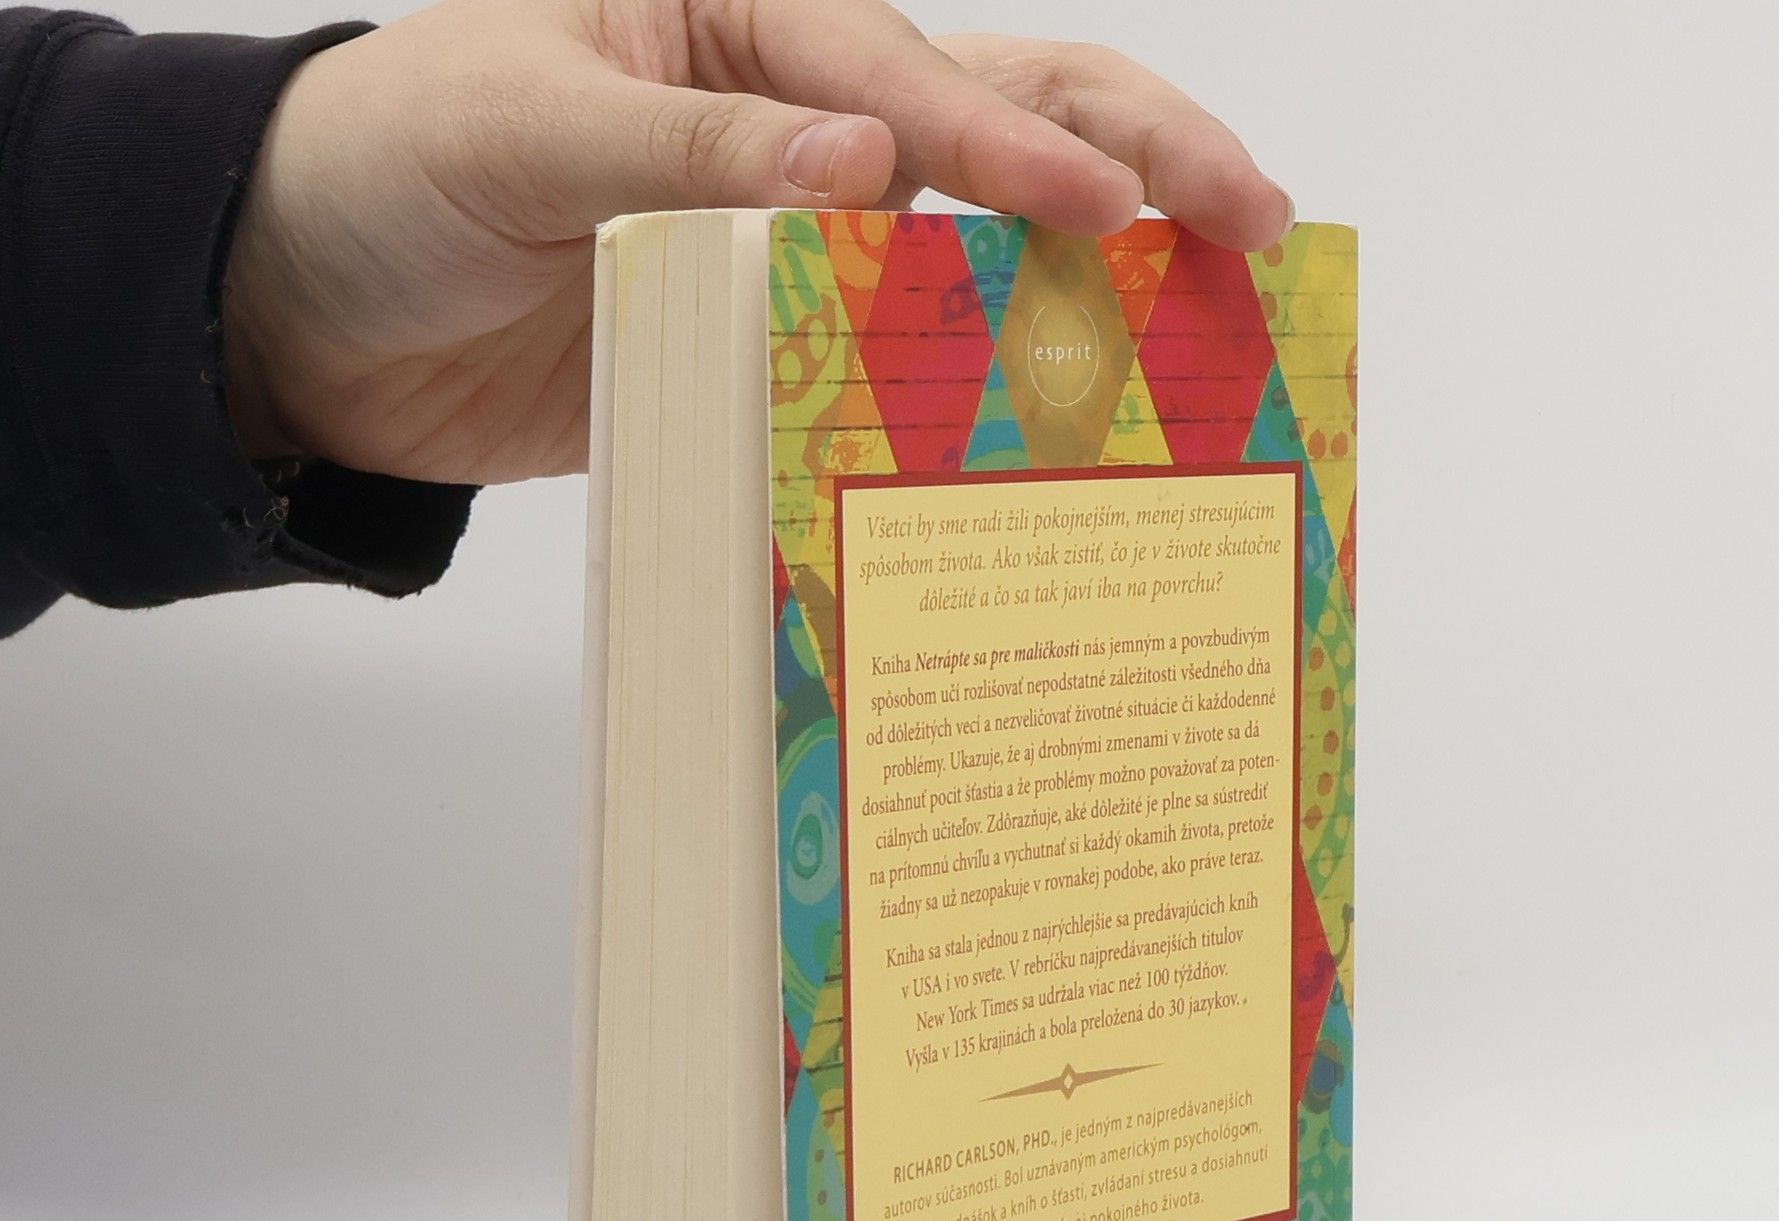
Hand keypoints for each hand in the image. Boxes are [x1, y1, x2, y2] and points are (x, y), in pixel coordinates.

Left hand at [224, 0, 1292, 485]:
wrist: (317, 312)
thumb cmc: (393, 166)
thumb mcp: (522, 130)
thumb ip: (691, 153)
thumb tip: (866, 164)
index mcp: (734, 10)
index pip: (899, 69)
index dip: (1005, 144)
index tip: (1110, 208)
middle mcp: (790, 107)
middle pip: (995, 107)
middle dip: (1130, 152)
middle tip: (1250, 214)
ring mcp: (795, 229)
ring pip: (976, 233)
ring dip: (1095, 266)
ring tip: (1214, 305)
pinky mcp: (777, 335)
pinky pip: (899, 352)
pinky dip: (985, 377)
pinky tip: (1070, 410)